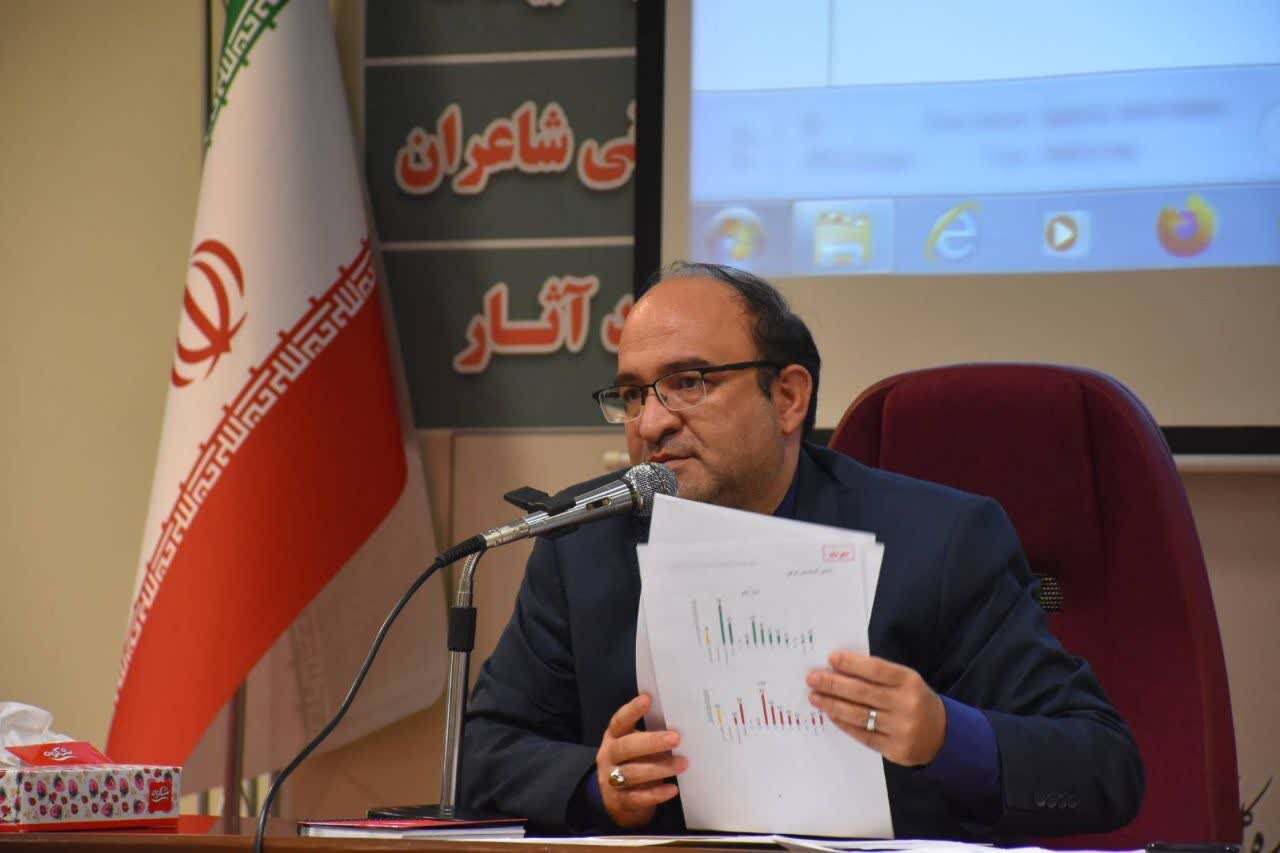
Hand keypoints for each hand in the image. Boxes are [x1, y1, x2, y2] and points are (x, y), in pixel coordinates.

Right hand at [595, 694, 687, 827]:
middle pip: (625, 747)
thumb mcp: (636, 748)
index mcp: (613, 738)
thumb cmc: (634, 764)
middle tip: (676, 738)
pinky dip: (656, 794)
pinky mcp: (620, 802)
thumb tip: (680, 724)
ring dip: (659, 768)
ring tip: (682, 764)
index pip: (619, 722)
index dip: (632, 710)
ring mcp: (611, 780)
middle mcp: (609, 756)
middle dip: (652, 742)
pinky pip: (637, 797)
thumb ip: (649, 737)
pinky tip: (672, 789)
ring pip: (632, 773)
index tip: (647, 699)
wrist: (617, 802)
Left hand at [807, 651, 946, 766]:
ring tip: (814, 696)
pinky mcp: (894, 749)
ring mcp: (900, 729)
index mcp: (909, 681)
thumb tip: (840, 668)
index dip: (852, 663)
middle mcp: (906, 704)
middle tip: (812, 678)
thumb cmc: (914, 700)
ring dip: (832, 704)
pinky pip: (862, 735)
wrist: (941, 736)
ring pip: (858, 715)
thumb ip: (879, 675)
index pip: (876, 669)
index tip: (830, 659)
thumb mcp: (905, 681)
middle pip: (862, 692)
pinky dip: (844, 724)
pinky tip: (831, 714)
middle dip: (833, 684)